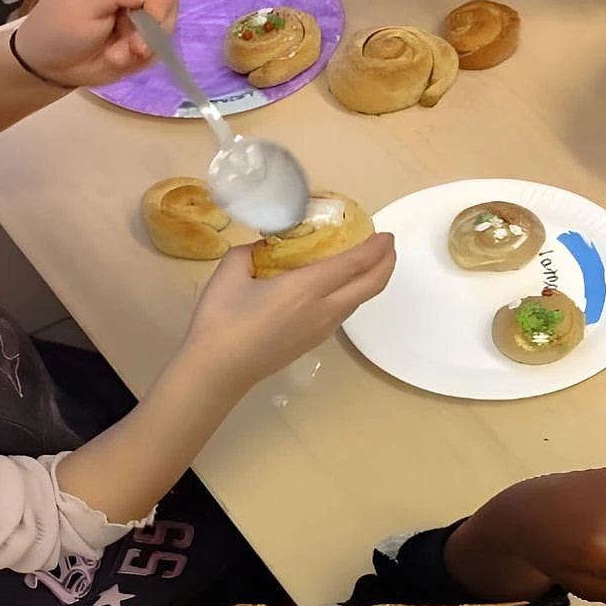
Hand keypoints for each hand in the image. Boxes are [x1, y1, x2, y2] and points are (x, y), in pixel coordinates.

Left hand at [14, 0, 177, 86]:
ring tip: (116, 54)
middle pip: (168, 6)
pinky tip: (118, 60)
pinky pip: (157, 53)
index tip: (148, 18)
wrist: (48, 66)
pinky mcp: (141, 47)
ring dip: (143, 48)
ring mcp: (139, 23)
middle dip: (152, 30)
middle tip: (131, 44)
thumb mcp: (85, 0)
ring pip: (165, 33)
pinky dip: (139, 61)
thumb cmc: (59, 26)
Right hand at [185, 234, 395, 386]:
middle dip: (386, 263)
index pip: (354, 264)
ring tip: (368, 260)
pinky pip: (345, 311)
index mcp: (306, 288)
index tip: (386, 234)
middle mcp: (323, 309)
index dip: (375, 248)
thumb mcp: (231, 269)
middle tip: (388, 244)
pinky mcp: (315, 341)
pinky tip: (341, 283)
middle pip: (370, 286)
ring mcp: (322, 329)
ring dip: (372, 278)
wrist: (217, 370)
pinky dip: (355, 291)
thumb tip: (266, 245)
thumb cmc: (221, 319)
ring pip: (360, 300)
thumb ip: (252, 250)